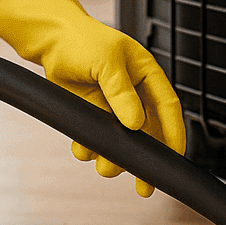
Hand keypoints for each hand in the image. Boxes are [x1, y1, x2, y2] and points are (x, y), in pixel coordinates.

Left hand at [0, 0, 185, 195]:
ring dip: (113, 157)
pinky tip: (83, 150)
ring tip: (105, 168)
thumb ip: (121, 93)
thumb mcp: (106, 61)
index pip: (167, 106)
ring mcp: (112, 104)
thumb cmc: (81, 39)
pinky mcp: (92, 113)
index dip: (174, 133)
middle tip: (145, 185)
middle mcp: (133, 92)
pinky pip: (96, 137)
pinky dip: (90, 148)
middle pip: (147, 131)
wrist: (50, 39)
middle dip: (145, 159)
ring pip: (121, 139)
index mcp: (145, 73)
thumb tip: (136, 124)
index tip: (175, 158)